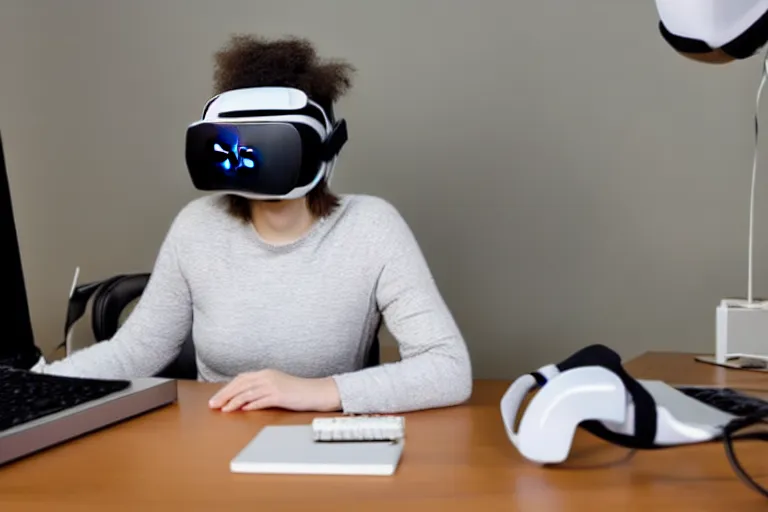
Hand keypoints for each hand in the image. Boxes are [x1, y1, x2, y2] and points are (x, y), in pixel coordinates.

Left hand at [208, 369, 341, 412]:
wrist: (316, 391)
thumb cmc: (298, 391)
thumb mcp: (277, 386)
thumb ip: (261, 390)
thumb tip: (243, 401)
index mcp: (266, 373)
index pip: (241, 379)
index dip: (227, 388)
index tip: (217, 398)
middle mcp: (268, 377)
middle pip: (241, 384)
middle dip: (225, 394)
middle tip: (213, 404)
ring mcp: (274, 385)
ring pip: (248, 392)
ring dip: (233, 401)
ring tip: (224, 409)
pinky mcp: (279, 395)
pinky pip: (261, 400)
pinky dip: (250, 405)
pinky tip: (242, 410)